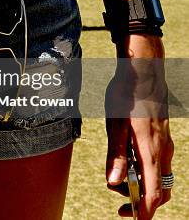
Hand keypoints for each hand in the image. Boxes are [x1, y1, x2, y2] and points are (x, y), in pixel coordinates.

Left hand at [105, 35, 173, 218]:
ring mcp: (165, 145)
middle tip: (120, 206)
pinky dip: (145, 173)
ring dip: (142, 186)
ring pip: (160, 178)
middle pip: (159, 190)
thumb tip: (113, 182)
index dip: (143, 210)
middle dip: (141, 203)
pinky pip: (158, 164)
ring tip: (119, 182)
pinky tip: (128, 164)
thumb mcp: (115, 126)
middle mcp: (163, 152)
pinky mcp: (162, 139)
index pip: (152, 193)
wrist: (143, 73)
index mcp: (151, 152)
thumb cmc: (125, 98)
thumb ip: (114, 155)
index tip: (134, 219)